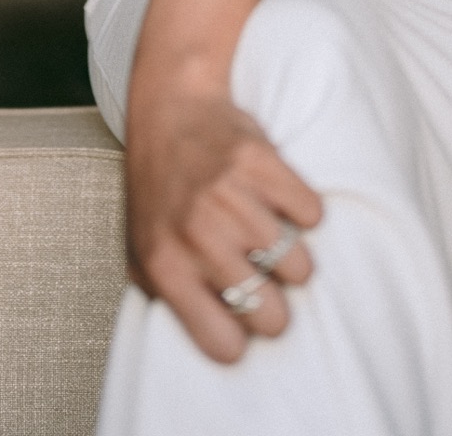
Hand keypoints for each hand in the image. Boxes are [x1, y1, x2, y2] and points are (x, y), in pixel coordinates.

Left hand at [124, 87, 321, 362]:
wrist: (169, 109)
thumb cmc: (158, 190)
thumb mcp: (140, 250)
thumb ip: (166, 299)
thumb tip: (214, 342)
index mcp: (165, 263)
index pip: (222, 343)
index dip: (238, 341)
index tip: (238, 322)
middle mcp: (197, 232)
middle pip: (271, 316)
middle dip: (276, 308)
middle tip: (264, 283)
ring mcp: (230, 196)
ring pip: (299, 268)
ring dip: (290, 258)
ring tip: (267, 237)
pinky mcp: (260, 161)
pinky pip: (311, 214)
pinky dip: (303, 212)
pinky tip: (277, 200)